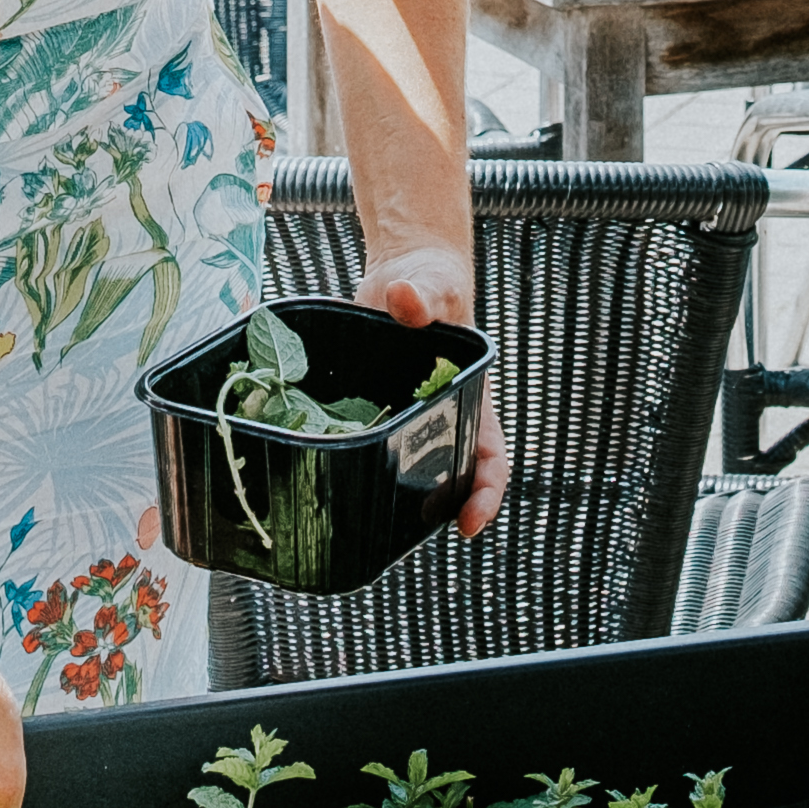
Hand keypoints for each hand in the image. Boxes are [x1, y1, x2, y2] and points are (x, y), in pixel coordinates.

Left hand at [348, 237, 512, 535]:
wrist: (404, 275)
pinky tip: (318, 461)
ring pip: (401, 466)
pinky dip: (346, 455)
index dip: (486, 494)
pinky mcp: (370, 410)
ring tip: (355, 511)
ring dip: (385, 491)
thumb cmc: (434, 283)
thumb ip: (424, 296)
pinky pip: (362, 440)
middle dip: (433, 509)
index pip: (490, 458)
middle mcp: (439, 418)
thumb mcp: (436, 286)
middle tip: (403, 532)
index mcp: (471, 400)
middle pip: (446, 477)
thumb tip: (403, 299)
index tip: (467, 522)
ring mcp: (403, 419)